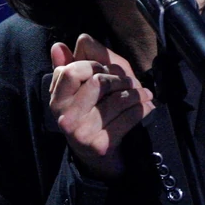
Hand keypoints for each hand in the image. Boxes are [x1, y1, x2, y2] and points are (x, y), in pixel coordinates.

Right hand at [49, 33, 154, 178]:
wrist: (102, 157)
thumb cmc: (97, 110)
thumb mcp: (89, 81)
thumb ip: (80, 60)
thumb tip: (58, 46)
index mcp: (57, 98)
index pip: (72, 70)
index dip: (94, 65)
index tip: (106, 70)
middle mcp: (65, 116)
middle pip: (98, 81)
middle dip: (120, 79)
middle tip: (130, 83)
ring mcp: (81, 133)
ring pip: (117, 99)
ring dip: (136, 94)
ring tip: (143, 94)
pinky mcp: (100, 145)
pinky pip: (128, 116)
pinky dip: (143, 109)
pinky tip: (147, 106)